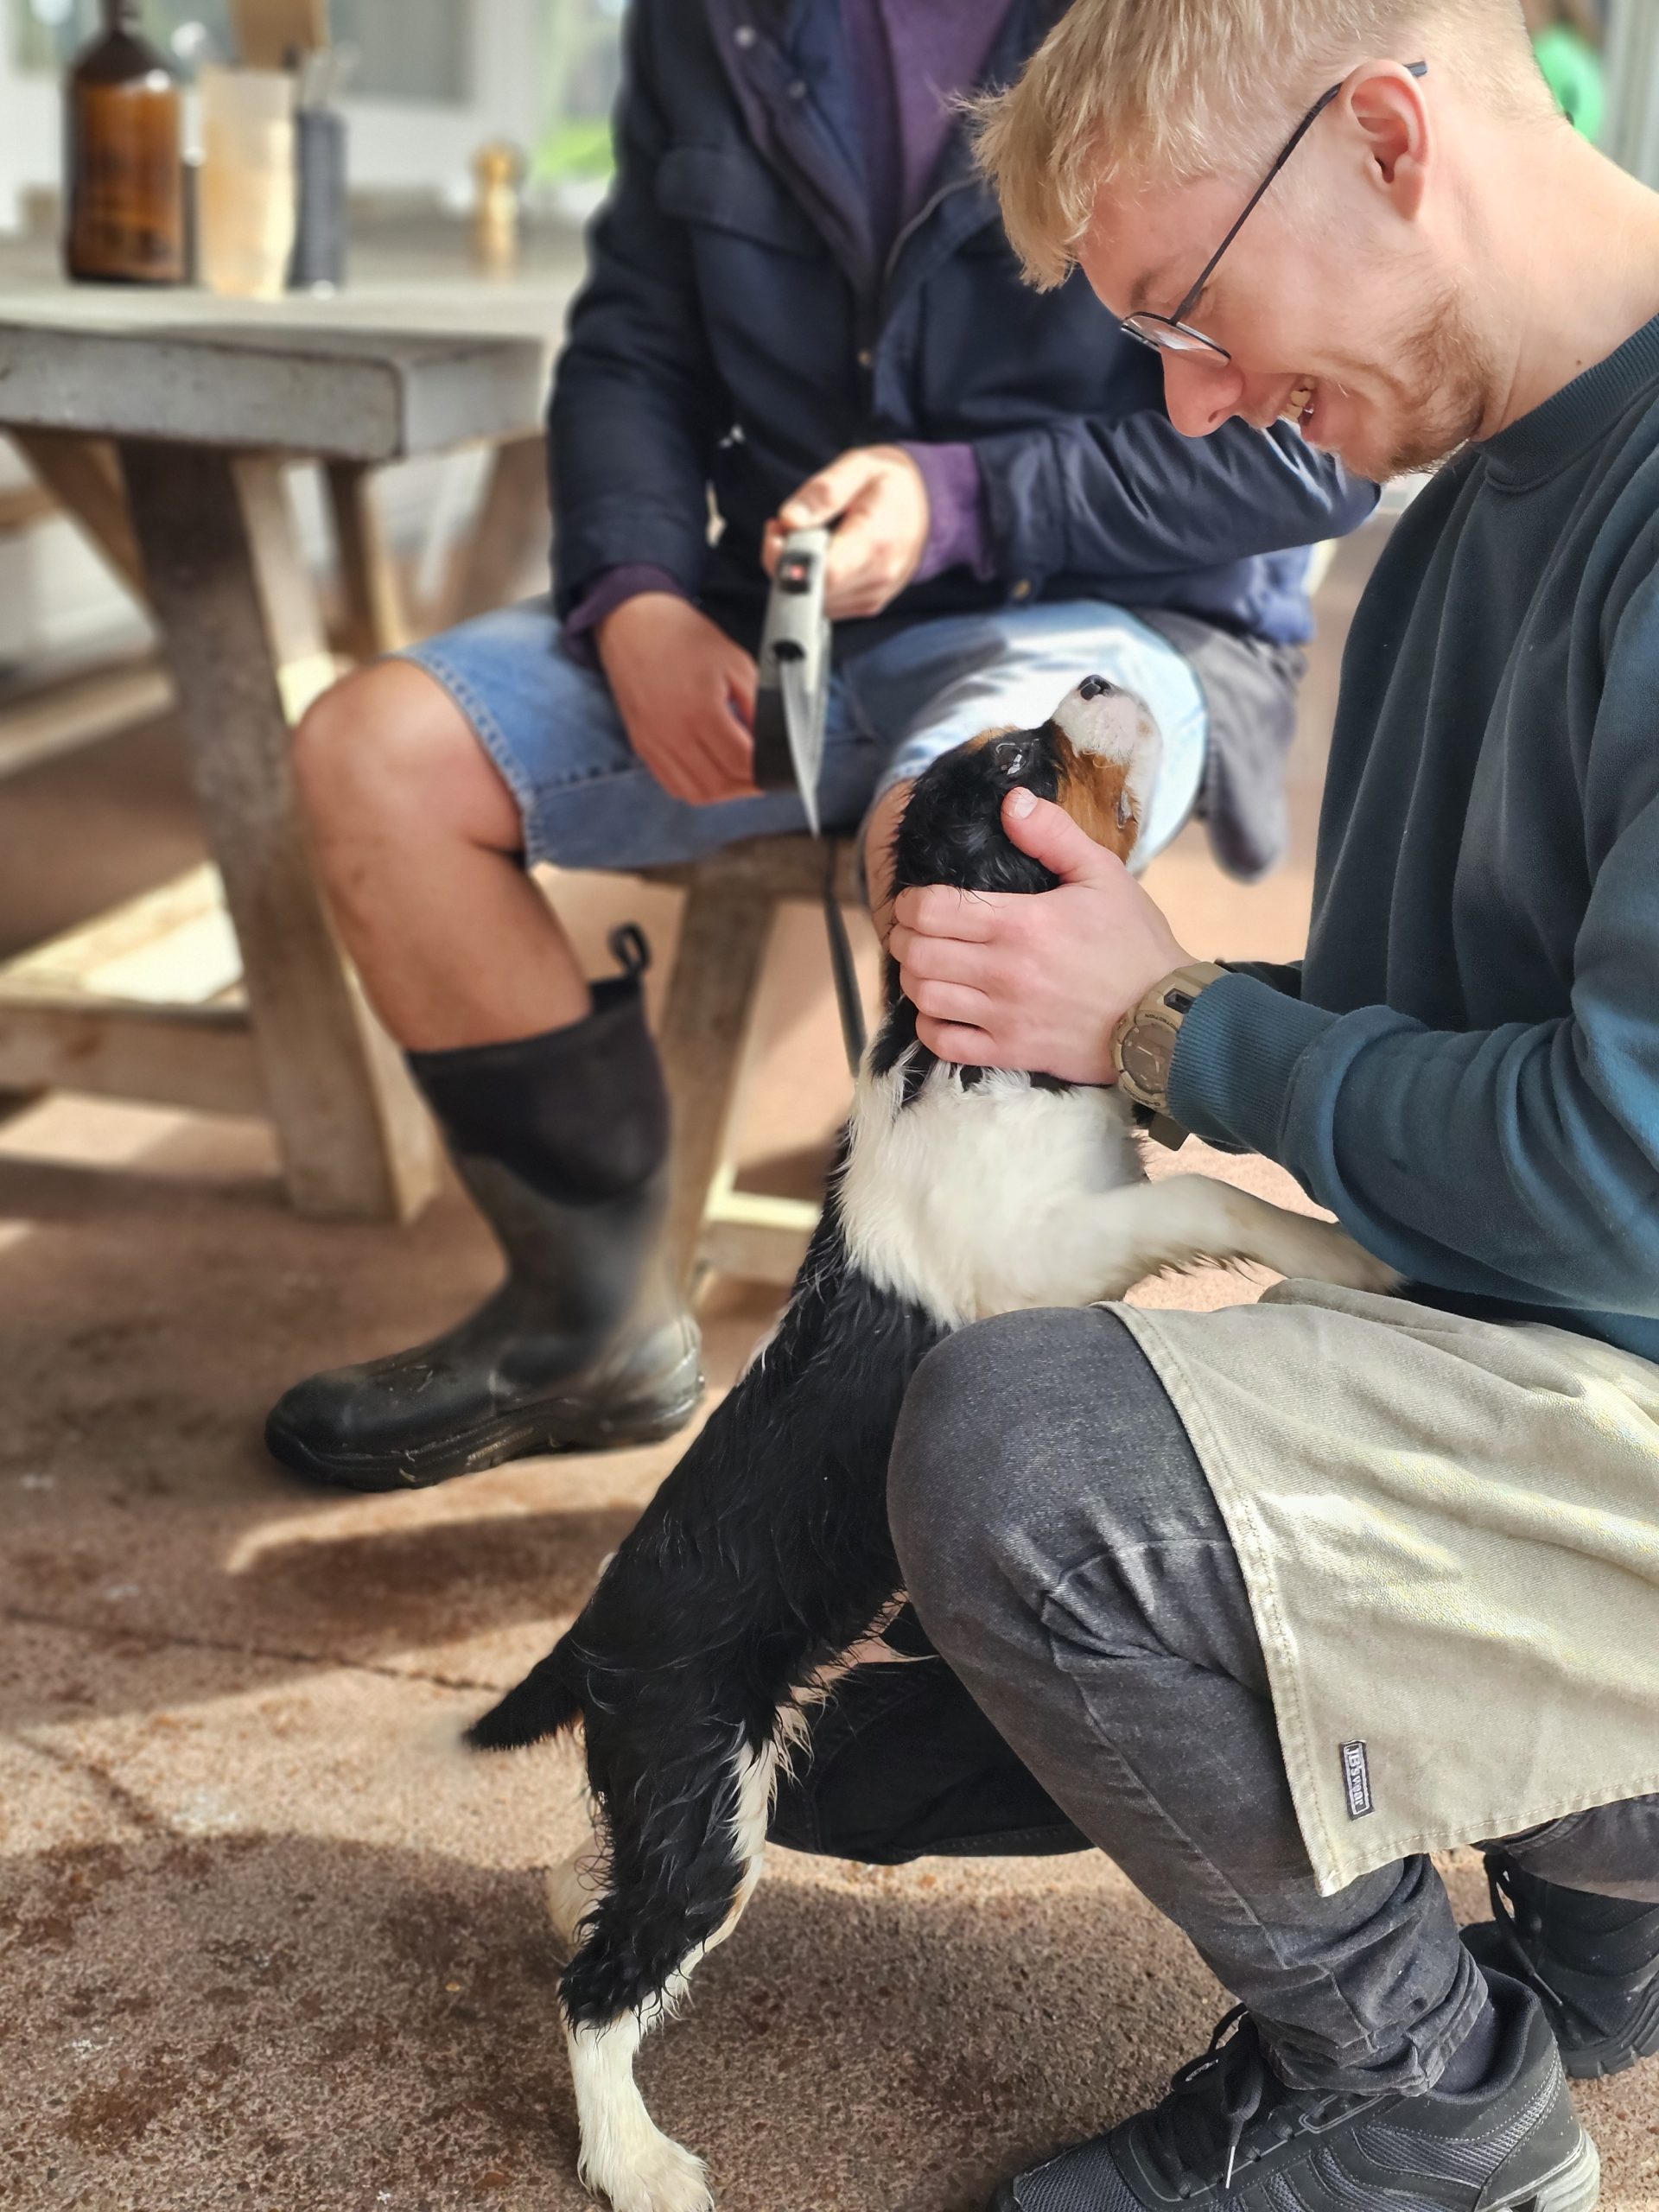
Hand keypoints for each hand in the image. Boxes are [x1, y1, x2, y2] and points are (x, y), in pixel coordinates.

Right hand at [596, 593, 757, 804]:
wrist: (634, 624)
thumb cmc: (683, 638)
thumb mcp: (734, 662)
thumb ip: (756, 703)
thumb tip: (771, 737)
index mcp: (700, 710)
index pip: (739, 761)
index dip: (763, 771)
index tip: (777, 769)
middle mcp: (673, 734)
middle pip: (719, 784)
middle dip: (748, 786)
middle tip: (765, 778)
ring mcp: (654, 743)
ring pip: (696, 792)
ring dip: (724, 793)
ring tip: (741, 780)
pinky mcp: (642, 745)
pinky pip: (672, 784)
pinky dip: (697, 789)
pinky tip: (713, 777)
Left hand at [763, 445, 930, 620]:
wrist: (929, 505)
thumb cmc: (891, 484)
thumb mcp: (858, 467)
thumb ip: (823, 492)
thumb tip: (789, 521)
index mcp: (876, 541)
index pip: (822, 573)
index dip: (787, 558)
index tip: (778, 529)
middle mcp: (877, 577)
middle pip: (811, 591)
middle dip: (786, 561)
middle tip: (787, 526)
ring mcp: (873, 596)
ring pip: (814, 602)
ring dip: (797, 574)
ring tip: (807, 536)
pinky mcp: (867, 605)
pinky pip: (826, 604)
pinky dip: (812, 583)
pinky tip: (819, 555)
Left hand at [888, 788, 1193, 1082]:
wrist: (1165, 1017)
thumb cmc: (1135, 944)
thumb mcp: (1105, 875)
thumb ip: (1054, 835)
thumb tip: (1012, 802)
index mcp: (1021, 922)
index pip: (931, 909)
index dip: (910, 902)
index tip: (914, 900)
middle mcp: (1003, 971)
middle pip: (916, 952)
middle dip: (904, 936)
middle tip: (913, 931)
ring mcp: (1003, 1016)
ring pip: (923, 996)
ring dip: (914, 978)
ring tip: (926, 966)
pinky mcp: (1010, 1051)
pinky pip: (943, 1043)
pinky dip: (930, 1025)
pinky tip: (942, 1009)